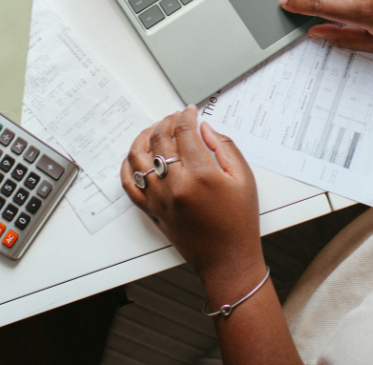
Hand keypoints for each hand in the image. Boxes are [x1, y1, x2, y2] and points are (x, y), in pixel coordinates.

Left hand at [121, 106, 263, 283]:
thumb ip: (224, 147)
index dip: (186, 116)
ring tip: (154, 130)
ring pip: (138, 158)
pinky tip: (136, 156)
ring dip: (144, 138)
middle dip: (167, 122)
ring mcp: (159, 199)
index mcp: (201, 175)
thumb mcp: (244, 179)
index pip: (184, 132)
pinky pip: (129, 184)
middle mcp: (175, 185)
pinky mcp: (151, 211)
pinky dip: (128, 166)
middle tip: (175, 117)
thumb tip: (204, 128)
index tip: (190, 111)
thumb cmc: (239, 222)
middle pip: (160, 140)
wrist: (228, 260)